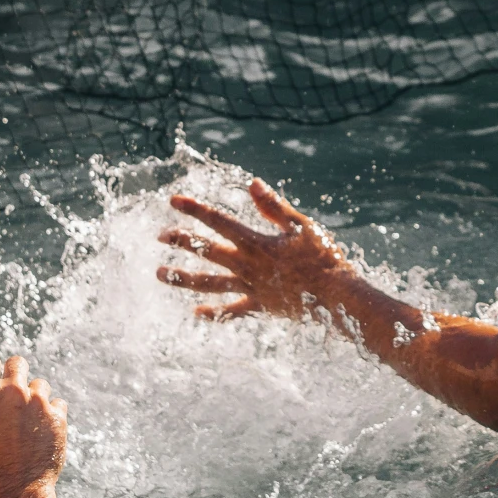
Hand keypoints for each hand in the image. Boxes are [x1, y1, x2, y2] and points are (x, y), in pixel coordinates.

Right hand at [0, 355, 66, 497]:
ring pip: (39, 384)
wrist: (15, 487)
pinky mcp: (57, 414)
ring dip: (33, 398)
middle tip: (11, 393)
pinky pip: (56, 403)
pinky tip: (40, 431)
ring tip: (25, 422)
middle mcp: (15, 391)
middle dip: (13, 374)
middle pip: (17, 363)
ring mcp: (39, 402)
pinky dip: (50, 414)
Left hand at [158, 178, 346, 320]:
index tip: (173, 201)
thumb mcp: (303, 226)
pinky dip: (214, 313)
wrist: (337, 297)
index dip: (195, 209)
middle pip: (207, 250)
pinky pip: (232, 311)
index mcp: (256, 242)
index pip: (219, 221)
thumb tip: (253, 184)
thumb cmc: (324, 258)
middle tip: (160, 236)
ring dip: (183, 278)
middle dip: (182, 241)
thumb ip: (275, 208)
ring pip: (210, 283)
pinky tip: (197, 313)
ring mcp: (251, 288)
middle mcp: (247, 265)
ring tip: (161, 274)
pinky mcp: (260, 306)